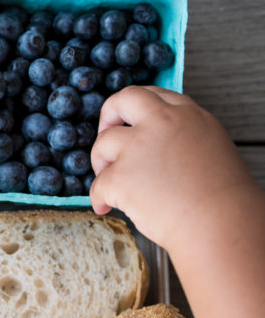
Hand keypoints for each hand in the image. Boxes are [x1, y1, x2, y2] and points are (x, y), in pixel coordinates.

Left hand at [90, 86, 257, 248]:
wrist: (219, 222)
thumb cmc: (219, 198)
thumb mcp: (209, 148)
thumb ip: (180, 136)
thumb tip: (153, 146)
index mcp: (188, 115)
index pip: (154, 95)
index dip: (136, 109)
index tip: (128, 121)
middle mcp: (162, 123)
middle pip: (122, 100)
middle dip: (107, 116)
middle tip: (105, 136)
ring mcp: (138, 147)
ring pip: (102, 143)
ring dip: (101, 163)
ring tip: (113, 183)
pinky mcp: (120, 176)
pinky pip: (97, 185)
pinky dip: (99, 199)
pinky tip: (107, 208)